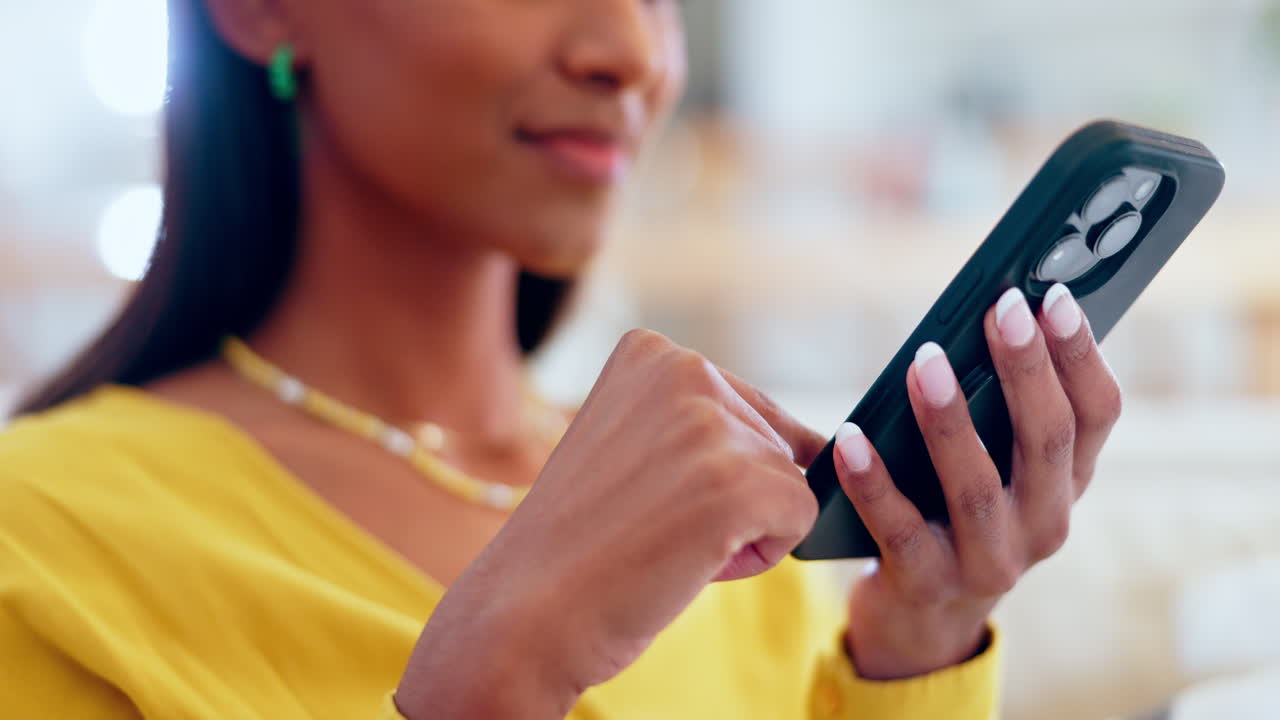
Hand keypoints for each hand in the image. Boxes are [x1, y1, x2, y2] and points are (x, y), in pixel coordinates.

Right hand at [394, 329, 827, 718]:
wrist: (525, 613)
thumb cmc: (582, 543)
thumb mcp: (635, 446)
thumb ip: (704, 423)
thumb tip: (830, 442)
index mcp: (652, 352)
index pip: (744, 411)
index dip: (705, 472)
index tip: (636, 493)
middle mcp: (684, 369)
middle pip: (772, 444)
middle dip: (730, 497)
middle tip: (648, 522)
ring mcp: (711, 425)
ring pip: (787, 482)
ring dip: (742, 528)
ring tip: (663, 541)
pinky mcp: (741, 483)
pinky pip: (801, 517)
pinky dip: (760, 555)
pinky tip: (691, 560)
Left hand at [834, 284, 1121, 679]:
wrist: (922, 620)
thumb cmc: (954, 511)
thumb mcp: (995, 465)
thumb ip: (999, 409)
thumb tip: (989, 315)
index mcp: (1067, 483)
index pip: (1097, 414)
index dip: (1081, 354)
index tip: (1059, 295)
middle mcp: (1044, 524)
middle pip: (1046, 440)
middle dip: (1026, 367)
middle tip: (1003, 307)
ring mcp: (990, 562)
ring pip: (976, 486)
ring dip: (950, 419)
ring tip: (924, 361)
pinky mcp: (928, 585)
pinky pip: (899, 529)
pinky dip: (873, 481)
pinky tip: (849, 436)